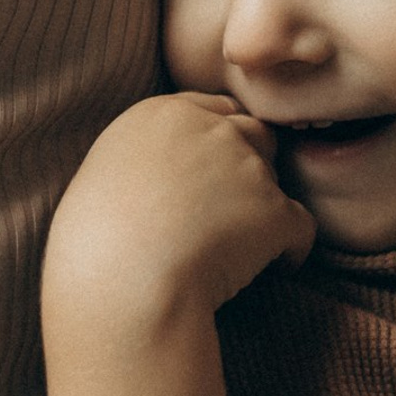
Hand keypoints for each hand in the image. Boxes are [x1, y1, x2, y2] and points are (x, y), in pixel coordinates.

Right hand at [44, 91, 314, 331]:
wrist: (118, 283)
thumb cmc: (94, 245)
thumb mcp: (104, 176)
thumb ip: (147, 158)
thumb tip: (172, 175)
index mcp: (164, 114)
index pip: (216, 111)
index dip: (218, 146)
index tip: (208, 182)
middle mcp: (211, 129)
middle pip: (254, 136)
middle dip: (249, 168)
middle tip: (228, 214)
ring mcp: (246, 167)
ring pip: (276, 182)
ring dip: (264, 210)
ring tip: (237, 252)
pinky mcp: (273, 210)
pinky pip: (300, 228)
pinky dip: (290, 250)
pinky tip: (273, 271)